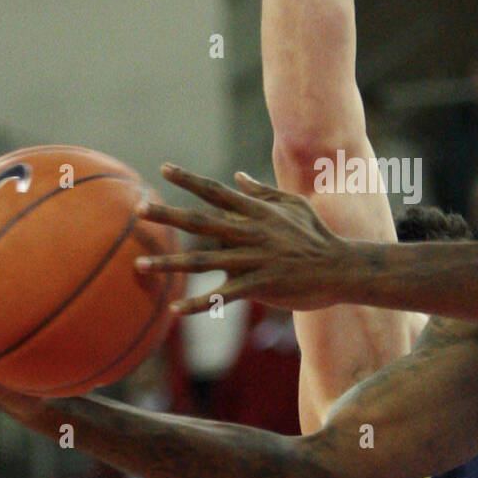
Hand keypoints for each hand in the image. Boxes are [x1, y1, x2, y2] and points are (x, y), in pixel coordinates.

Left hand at [133, 163, 352, 314]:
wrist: (339, 267)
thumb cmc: (316, 235)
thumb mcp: (293, 204)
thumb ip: (262, 191)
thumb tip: (236, 177)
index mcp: (256, 212)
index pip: (215, 191)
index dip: (189, 180)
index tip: (163, 168)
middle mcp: (249, 232)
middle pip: (200, 221)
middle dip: (167, 215)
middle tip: (138, 209)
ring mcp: (253, 259)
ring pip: (202, 261)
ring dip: (169, 264)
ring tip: (139, 264)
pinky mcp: (259, 285)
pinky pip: (222, 296)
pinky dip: (198, 304)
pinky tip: (174, 309)